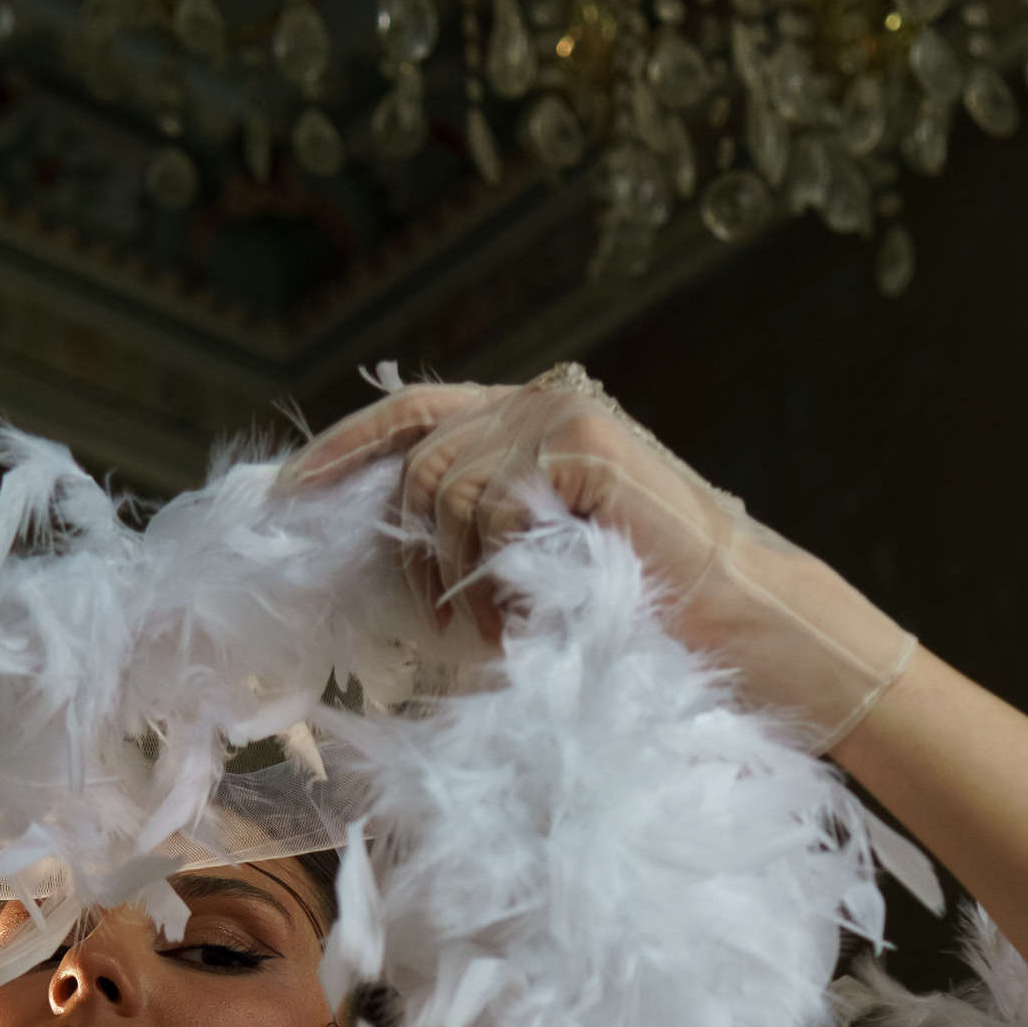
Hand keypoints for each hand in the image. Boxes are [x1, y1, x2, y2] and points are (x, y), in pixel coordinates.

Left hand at [279, 373, 914, 751]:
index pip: (411, 414)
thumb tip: (373, 541)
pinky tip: (543, 604)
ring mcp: (564, 411)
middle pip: (416, 467)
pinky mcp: (582, 441)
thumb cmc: (644, 611)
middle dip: (418, 558)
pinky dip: (500, 572)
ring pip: (442, 492)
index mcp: (534, 416)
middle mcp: (546, 396)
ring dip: (462, 578)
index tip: (283, 500)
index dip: (341, 453)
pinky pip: (489, 508)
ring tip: (516, 625)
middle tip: (457, 629)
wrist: (744, 630)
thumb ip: (472, 531)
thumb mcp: (538, 563)